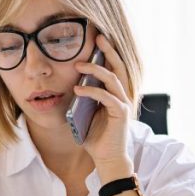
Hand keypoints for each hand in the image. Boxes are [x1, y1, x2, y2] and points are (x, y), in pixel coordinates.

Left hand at [73, 34, 133, 179]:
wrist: (106, 158)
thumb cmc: (96, 136)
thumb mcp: (85, 112)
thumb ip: (83, 97)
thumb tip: (71, 83)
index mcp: (115, 92)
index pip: (114, 67)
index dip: (108, 52)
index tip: (97, 37)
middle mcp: (122, 95)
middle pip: (119, 66)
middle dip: (108, 50)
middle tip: (98, 37)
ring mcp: (123, 103)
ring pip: (112, 79)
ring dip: (95, 69)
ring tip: (78, 64)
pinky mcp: (120, 114)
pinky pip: (106, 97)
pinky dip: (92, 91)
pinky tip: (78, 89)